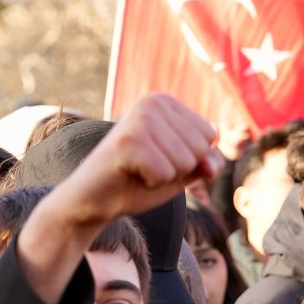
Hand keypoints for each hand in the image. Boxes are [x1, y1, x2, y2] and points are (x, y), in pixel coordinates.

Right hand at [16, 95, 218, 303]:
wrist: (92, 201)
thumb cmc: (136, 182)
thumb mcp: (180, 170)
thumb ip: (206, 162)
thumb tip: (211, 163)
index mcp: (164, 102)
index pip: (209, 136)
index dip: (188, 160)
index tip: (157, 159)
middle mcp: (151, 102)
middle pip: (199, 148)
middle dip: (176, 169)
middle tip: (145, 167)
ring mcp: (139, 119)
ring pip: (185, 161)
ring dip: (163, 177)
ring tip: (137, 170)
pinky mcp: (128, 141)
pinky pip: (165, 174)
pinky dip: (151, 183)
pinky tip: (130, 175)